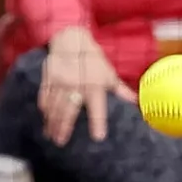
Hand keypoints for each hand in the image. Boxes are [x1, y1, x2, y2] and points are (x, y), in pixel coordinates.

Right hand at [40, 27, 134, 145]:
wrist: (71, 39)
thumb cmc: (92, 60)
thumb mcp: (108, 74)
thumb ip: (120, 91)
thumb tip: (136, 103)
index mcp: (94, 86)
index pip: (97, 107)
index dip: (98, 122)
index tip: (98, 137)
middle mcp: (76, 85)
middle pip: (69, 110)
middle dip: (64, 127)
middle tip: (61, 142)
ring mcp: (60, 83)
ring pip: (55, 107)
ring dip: (52, 123)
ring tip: (51, 136)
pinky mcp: (48, 80)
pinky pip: (45, 98)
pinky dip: (45, 111)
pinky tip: (45, 122)